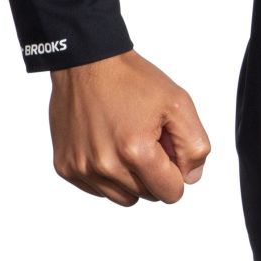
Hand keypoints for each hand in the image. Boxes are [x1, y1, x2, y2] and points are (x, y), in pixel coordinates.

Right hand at [49, 49, 210, 206]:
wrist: (88, 64)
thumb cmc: (132, 80)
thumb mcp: (178, 102)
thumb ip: (194, 145)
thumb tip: (190, 178)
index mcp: (135, 151)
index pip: (170, 192)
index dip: (178, 171)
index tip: (170, 147)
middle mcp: (105, 166)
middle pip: (147, 195)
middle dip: (155, 171)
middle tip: (149, 136)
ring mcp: (82, 169)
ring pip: (122, 197)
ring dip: (132, 177)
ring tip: (129, 140)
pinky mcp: (65, 167)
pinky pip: (98, 189)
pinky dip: (109, 173)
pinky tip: (109, 143)